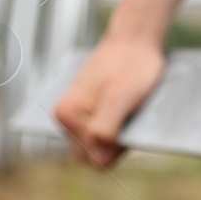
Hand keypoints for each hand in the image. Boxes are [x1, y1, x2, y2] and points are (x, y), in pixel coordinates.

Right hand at [53, 27, 165, 166]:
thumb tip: (98, 159)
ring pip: (97, 143)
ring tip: (129, 110)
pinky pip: (100, 130)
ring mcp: (75, 114)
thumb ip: (105, 129)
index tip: (129, 127)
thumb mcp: (122, 98)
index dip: (115, 150)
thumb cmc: (132, 64)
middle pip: (92, 153)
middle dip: (114, 145)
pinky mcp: (87, 109)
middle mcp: (65, 117)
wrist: (135, 39)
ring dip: (116, 135)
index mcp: (67, 115)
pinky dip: (116, 125)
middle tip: (131, 119)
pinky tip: (127, 108)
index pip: (92, 158)